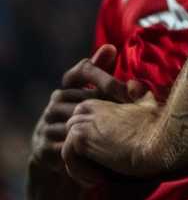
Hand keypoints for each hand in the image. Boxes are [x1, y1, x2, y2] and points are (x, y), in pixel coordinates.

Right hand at [30, 45, 145, 173]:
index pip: (82, 71)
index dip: (104, 77)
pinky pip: (66, 145)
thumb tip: (110, 47)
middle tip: (132, 112)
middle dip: (109, 105)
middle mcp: (55, 101)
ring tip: (121, 131)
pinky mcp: (43, 145)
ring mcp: (46, 123)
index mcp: (68, 86)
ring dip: (98, 127)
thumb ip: (102, 72)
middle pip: (85, 98)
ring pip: (75, 122)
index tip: (126, 89)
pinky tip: (102, 149)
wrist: (56, 152)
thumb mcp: (93, 95)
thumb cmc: (83, 116)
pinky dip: (84, 147)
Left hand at [61, 91, 164, 182]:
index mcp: (101, 102)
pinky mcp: (83, 139)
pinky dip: (78, 169)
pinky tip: (96, 177)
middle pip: (71, 128)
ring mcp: (84, 123)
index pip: (80, 117)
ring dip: (79, 160)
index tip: (100, 146)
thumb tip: (132, 84)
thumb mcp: (148, 104)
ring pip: (67, 143)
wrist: (156, 142)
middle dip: (79, 145)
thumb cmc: (156, 125)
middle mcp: (88, 110)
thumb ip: (138, 93)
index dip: (87, 132)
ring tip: (95, 173)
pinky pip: (67, 155)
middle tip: (95, 162)